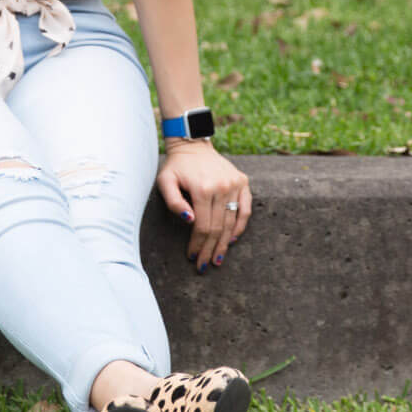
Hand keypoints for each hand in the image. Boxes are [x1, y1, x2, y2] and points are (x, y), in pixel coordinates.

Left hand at [155, 140, 250, 271]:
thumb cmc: (176, 167)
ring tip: (218, 259)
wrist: (193, 145)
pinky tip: (232, 240)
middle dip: (210, 250)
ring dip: (225, 244)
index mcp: (202, 188)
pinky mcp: (243, 182)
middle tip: (203, 266)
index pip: (202, 226)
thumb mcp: (165, 181)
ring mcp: (235, 184)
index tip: (192, 257)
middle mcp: (222, 187)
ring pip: (232, 222)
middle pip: (217, 227)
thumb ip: (173, 201)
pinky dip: (240, 227)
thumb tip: (189, 220)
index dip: (198, 244)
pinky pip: (245, 209)